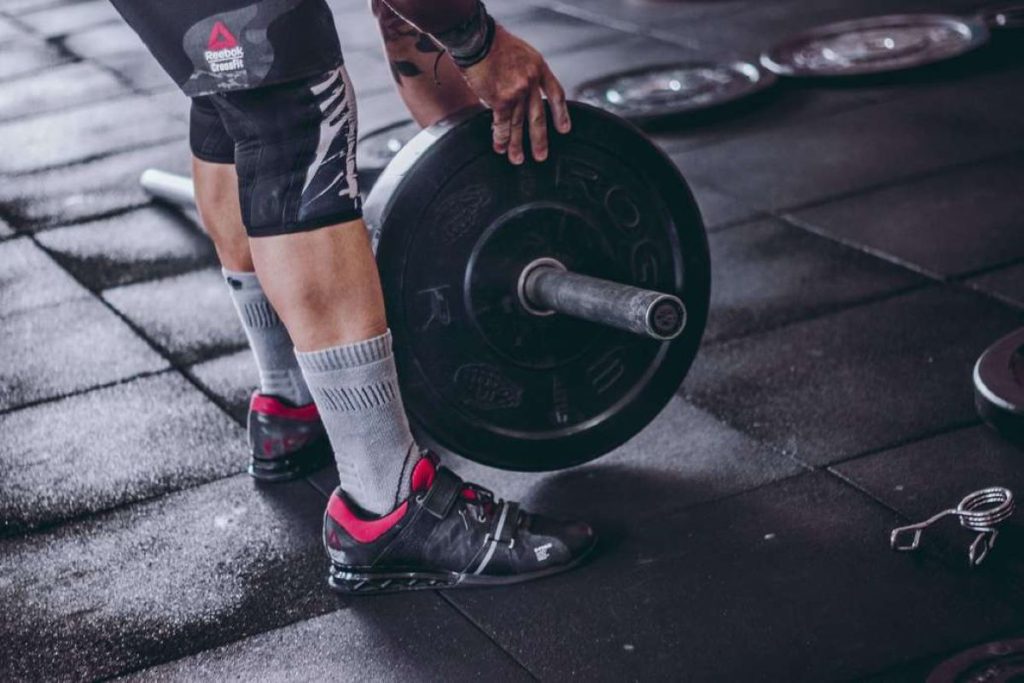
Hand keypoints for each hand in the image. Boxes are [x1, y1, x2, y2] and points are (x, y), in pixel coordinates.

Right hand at [460, 25, 570, 163]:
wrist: (478, 40)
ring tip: (517, 158)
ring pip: (518, 123)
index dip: (561, 113)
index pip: (556, 94)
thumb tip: (523, 92)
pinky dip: (501, 137)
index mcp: (539, 67)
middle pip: (538, 116)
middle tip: (541, 156)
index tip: (564, 129)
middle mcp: (531, 81)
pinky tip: (500, 147)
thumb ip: (526, 72)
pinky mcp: (501, 100)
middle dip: (539, 139)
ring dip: (516, 144)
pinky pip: (502, 123)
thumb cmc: (494, 43)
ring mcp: (517, 92)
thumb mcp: (522, 52)